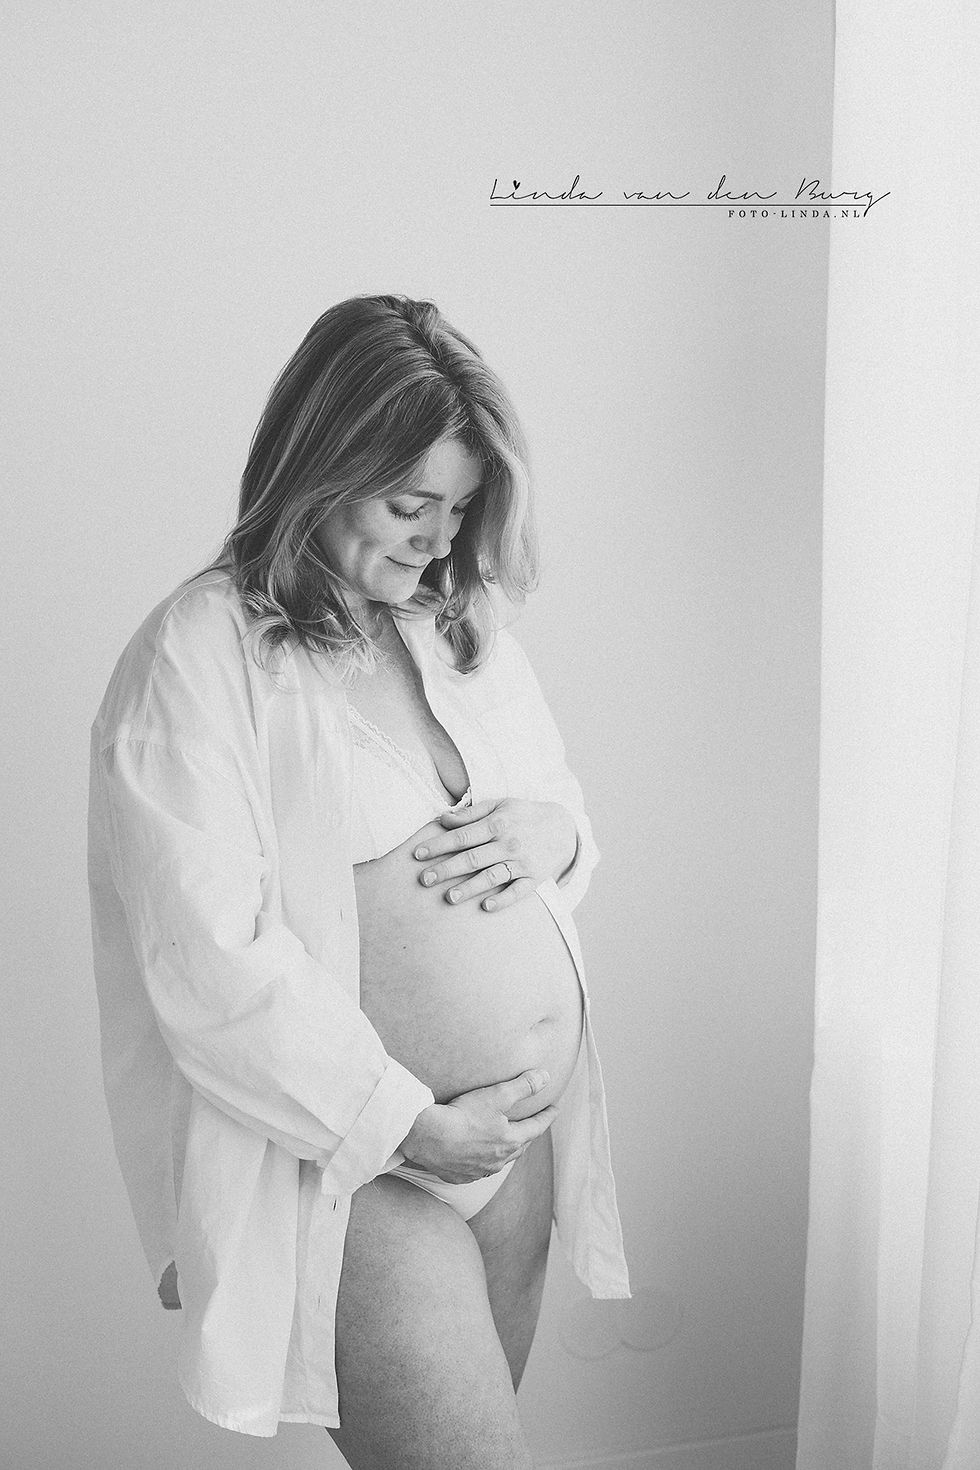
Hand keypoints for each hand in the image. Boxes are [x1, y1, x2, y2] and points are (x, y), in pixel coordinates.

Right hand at [398, 1069, 558, 1182]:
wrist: (428, 1137)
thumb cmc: (463, 1116)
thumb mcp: (497, 1095)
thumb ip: (523, 1086)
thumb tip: (545, 1077)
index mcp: (510, 1141)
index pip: (536, 1128)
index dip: (546, 1117)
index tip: (554, 1109)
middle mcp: (498, 1161)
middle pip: (520, 1147)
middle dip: (528, 1135)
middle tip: (532, 1126)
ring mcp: (479, 1170)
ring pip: (499, 1162)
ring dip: (506, 1152)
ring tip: (506, 1144)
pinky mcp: (460, 1176)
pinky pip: (477, 1170)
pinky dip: (482, 1162)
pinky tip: (477, 1157)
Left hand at [412, 797, 577, 912]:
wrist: (563, 828)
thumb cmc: (523, 816)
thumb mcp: (500, 806)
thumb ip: (471, 813)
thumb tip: (443, 819)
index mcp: (497, 824)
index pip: (462, 836)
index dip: (438, 845)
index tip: (417, 854)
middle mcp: (508, 843)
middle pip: (472, 858)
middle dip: (446, 870)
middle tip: (424, 880)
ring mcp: (522, 862)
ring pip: (492, 877)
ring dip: (470, 888)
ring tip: (449, 898)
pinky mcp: (534, 879)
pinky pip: (518, 892)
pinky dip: (503, 900)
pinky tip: (485, 907)